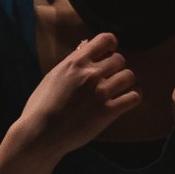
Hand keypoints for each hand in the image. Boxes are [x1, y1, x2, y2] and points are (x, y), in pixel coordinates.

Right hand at [16, 32, 139, 157]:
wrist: (40, 133)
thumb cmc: (41, 106)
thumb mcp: (53, 77)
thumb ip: (71, 62)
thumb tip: (85, 46)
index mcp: (75, 63)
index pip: (105, 40)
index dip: (111, 44)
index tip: (111, 50)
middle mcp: (90, 74)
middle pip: (119, 59)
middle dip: (116, 67)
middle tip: (110, 76)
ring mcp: (100, 93)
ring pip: (129, 76)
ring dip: (126, 81)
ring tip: (119, 88)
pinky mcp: (108, 112)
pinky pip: (134, 97)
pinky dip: (133, 97)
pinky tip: (126, 100)